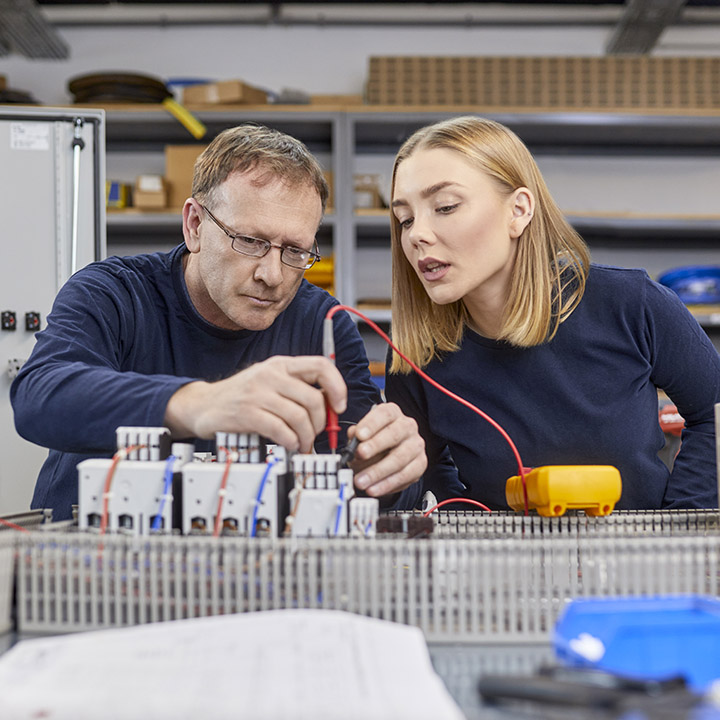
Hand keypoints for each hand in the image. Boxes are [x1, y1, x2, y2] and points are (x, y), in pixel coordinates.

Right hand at [164, 355, 345, 451]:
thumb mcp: (270, 382)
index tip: (340, 406)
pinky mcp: (247, 413)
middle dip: (321, 423)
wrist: (203, 404)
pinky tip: (289, 444)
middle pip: (314, 398)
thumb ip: (298, 389)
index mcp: (281, 365)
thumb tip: (332, 407)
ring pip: (300, 417)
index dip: (337, 387)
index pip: (321, 366)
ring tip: (302, 444)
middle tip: (316, 434)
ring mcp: (258, 393)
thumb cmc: (241, 396)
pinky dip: (291, 441)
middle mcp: (271, 375)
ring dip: (306, 437)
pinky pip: (281, 430)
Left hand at [348, 402, 426, 497]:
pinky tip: (373, 488)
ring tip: (361, 481)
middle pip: (394, 434)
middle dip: (375, 445)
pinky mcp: (420, 464)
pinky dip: (386, 484)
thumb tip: (352, 438)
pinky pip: (404, 476)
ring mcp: (416, 445)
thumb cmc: (373, 442)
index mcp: (392, 414)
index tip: (359, 434)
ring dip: (377, 472)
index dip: (371, 424)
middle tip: (360, 454)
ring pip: (399, 459)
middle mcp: (407, 426)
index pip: (384, 414)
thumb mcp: (361, 435)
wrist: (388, 456)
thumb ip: (355, 435)